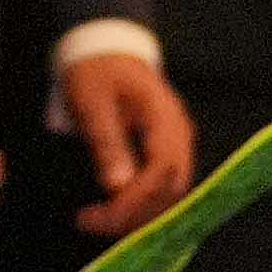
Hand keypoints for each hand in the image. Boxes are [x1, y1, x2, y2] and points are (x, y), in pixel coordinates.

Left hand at [60, 50, 196, 236]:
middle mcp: (180, 134)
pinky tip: (117, 207)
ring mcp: (178, 142)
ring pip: (171, 192)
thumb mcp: (93, 103)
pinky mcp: (168, 150)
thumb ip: (107, 143)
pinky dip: (143, 203)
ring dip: (139, 212)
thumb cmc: (97, 72)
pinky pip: (164, 185)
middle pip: (171, 188)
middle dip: (134, 213)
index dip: (133, 200)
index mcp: (164, 118)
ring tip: (100, 219)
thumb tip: (117, 187)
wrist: (107, 49)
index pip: (160, 172)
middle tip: (92, 222)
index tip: (100, 215)